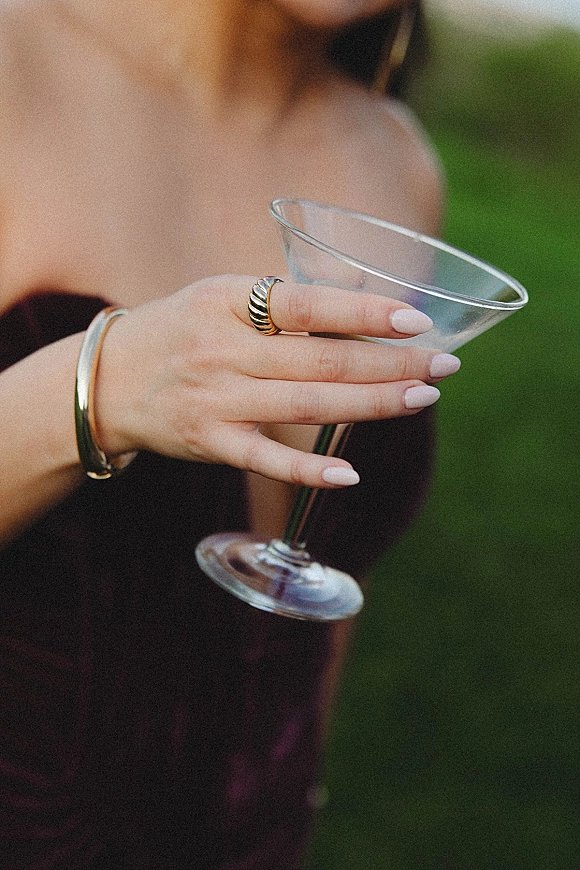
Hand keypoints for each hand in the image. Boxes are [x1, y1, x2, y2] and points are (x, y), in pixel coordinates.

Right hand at [95, 275, 459, 487]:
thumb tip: (361, 299)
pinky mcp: (209, 441)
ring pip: (306, 404)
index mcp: (226, 300)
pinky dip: (308, 469)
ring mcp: (215, 398)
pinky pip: (265, 458)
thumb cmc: (178, 332)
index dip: (364, 312)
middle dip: (389, 364)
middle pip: (320, 360)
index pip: (305, 304)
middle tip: (442, 367)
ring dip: (371, 405)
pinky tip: (350, 473)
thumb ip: (281, 304)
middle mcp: (222, 348)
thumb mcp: (219, 298)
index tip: (416, 322)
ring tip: (421, 400)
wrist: (105, 380)